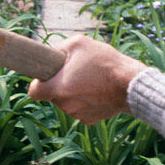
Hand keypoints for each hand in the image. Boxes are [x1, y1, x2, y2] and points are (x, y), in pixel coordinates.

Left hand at [28, 35, 146, 125]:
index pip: (33, 91)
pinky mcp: (88, 120)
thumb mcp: (79, 43)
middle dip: (59, 84)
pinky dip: (85, 102)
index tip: (46, 76)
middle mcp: (64, 105)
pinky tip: (97, 91)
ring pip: (66, 102)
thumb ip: (58, 48)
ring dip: (72, 93)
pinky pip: (80, 109)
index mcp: (57, 88)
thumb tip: (49, 55)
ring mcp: (76, 114)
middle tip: (75, 72)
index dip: (38, 82)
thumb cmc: (105, 62)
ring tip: (90, 80)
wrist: (131, 84)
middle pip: (52, 95)